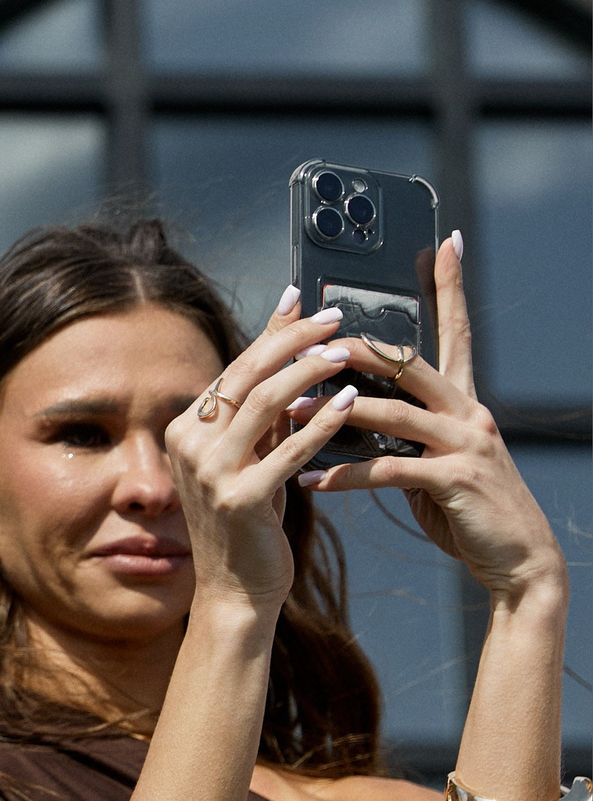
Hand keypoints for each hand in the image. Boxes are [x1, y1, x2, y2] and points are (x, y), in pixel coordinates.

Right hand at [162, 293, 368, 614]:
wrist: (237, 589)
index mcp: (187, 429)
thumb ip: (266, 406)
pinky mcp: (239, 500)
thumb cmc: (251, 521)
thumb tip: (290, 346)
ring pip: (261, 405)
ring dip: (306, 373)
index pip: (236, 367)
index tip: (305, 304)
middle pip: (245, 376)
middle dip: (292, 341)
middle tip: (334, 319)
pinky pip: (285, 452)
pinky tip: (347, 404)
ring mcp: (209, 473)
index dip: (273, 334)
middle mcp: (189, 446)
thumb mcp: (254, 455)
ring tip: (345, 354)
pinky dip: (318, 425)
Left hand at [298, 235, 565, 607]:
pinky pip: (390, 469)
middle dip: (355, 351)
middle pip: (409, 363)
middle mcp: (468, 411)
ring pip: (393, 412)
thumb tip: (350, 413)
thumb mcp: (430, 461)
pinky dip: (346, 475)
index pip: (455, 331)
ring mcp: (465, 443)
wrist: (515, 558)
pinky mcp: (456, 479)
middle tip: (304, 343)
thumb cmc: (465, 507)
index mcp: (463, 400)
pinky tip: (312, 481)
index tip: (444, 242)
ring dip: (333, 413)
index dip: (451, 286)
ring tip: (286, 415)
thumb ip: (401, 432)